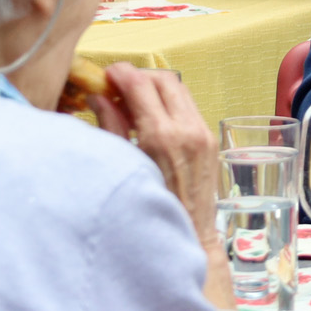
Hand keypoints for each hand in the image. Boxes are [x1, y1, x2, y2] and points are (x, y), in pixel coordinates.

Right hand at [87, 65, 219, 225]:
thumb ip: (111, 127)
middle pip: (163, 78)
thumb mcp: (125, 165)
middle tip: (119, 88)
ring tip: (134, 103)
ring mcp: (203, 133)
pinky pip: (189, 107)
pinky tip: (153, 118)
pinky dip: (170, 102)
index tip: (107, 75)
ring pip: (179, 89)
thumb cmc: (152, 208)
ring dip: (156, 87)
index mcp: (161, 136)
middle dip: (139, 76)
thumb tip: (98, 97)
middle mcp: (187, 130)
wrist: (189, 236)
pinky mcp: (211, 140)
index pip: (140, 84)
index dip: (120, 73)